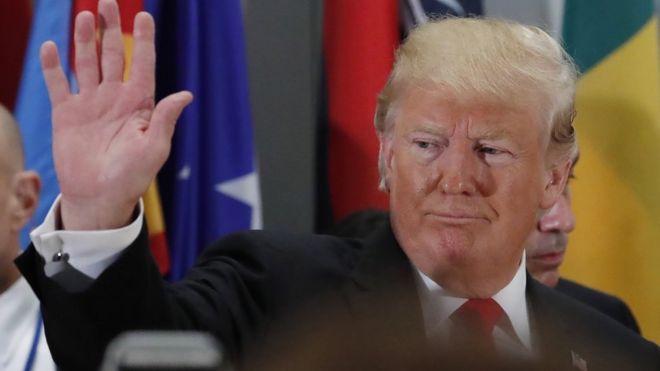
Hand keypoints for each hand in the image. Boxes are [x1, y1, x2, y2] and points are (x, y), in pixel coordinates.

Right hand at [40, 0, 191, 229]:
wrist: (100, 197)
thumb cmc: (133, 176)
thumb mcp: (154, 147)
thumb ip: (165, 118)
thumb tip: (186, 94)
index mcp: (139, 103)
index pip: (143, 64)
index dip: (144, 40)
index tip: (144, 16)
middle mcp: (114, 98)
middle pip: (113, 55)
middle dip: (111, 29)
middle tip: (107, 2)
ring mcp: (90, 103)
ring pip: (86, 63)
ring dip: (85, 39)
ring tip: (85, 15)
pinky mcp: (66, 114)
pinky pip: (58, 84)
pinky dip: (52, 66)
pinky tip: (51, 46)